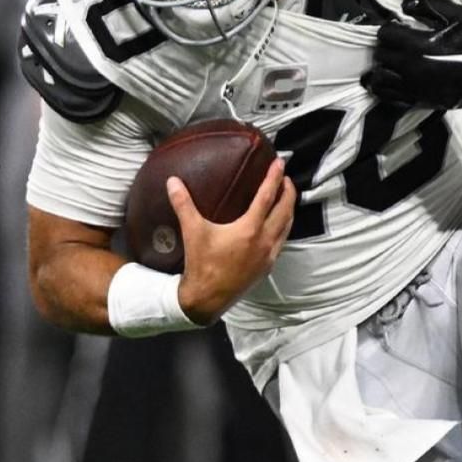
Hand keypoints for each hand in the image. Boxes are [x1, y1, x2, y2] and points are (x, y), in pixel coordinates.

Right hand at [171, 157, 295, 324]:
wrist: (207, 299)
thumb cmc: (201, 264)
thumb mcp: (192, 232)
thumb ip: (183, 204)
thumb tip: (172, 180)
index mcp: (249, 229)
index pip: (267, 196)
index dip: (274, 177)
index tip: (280, 163)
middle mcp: (264, 241)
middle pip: (285, 209)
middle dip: (288, 191)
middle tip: (286, 177)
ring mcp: (269, 255)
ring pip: (287, 226)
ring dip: (288, 209)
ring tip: (286, 196)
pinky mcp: (267, 266)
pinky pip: (282, 241)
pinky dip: (284, 227)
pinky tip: (278, 224)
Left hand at [363, 0, 461, 117]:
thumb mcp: (459, 15)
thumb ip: (429, 5)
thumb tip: (405, 4)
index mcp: (417, 45)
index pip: (385, 34)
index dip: (390, 28)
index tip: (398, 28)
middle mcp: (410, 67)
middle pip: (380, 54)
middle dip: (386, 47)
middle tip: (396, 43)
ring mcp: (412, 86)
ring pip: (379, 77)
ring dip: (382, 67)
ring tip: (392, 62)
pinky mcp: (417, 100)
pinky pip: (387, 96)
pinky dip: (384, 87)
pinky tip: (391, 79)